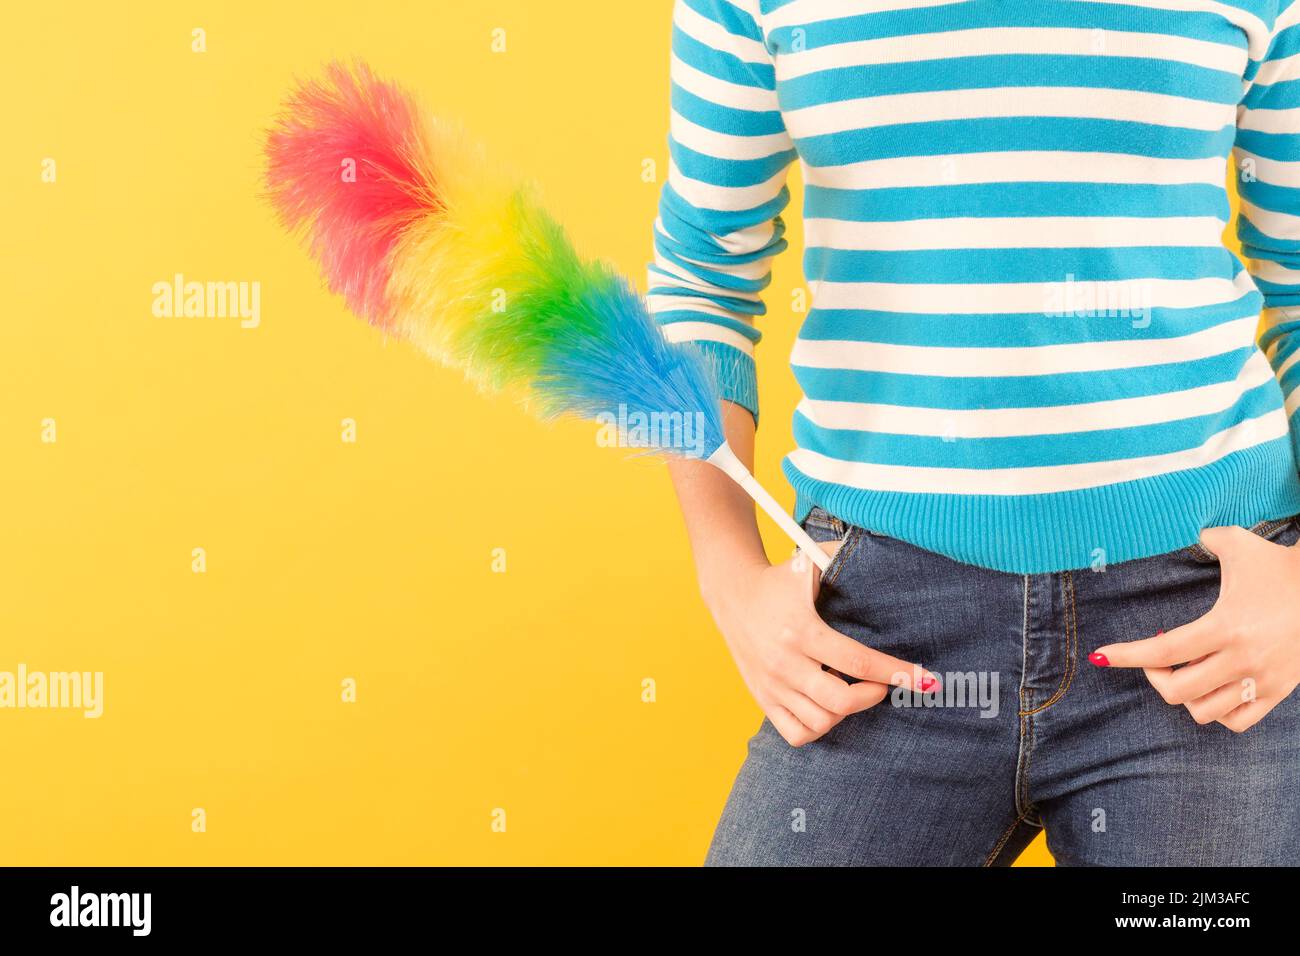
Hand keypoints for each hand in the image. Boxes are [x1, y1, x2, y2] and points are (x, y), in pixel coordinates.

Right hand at [702, 541, 939, 746]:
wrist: (732, 594)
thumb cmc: (779, 580)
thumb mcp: (808, 562)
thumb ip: (844, 556)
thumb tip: (888, 553)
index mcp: (801, 630)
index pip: (857, 662)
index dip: (897, 673)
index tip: (924, 679)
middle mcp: (785, 663)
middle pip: (841, 701)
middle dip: (874, 695)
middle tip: (883, 683)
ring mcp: (772, 685)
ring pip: (821, 722)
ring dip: (847, 712)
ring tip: (854, 692)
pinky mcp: (763, 698)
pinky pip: (796, 733)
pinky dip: (819, 728)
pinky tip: (828, 707)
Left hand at [1091, 525, 1299, 731]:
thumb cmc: (1279, 565)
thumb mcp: (1238, 543)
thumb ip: (1205, 538)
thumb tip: (1188, 534)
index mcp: (1226, 626)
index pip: (1163, 652)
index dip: (1126, 656)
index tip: (1101, 656)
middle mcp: (1243, 659)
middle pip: (1178, 691)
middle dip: (1155, 676)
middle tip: (1155, 658)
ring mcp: (1262, 680)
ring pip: (1204, 712)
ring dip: (1185, 695)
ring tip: (1185, 671)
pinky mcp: (1279, 692)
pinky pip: (1238, 722)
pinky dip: (1216, 711)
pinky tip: (1210, 687)